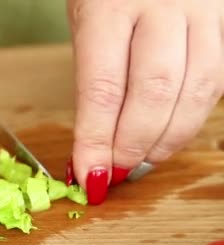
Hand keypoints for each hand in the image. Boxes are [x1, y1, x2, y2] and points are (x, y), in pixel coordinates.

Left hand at [66, 0, 223, 204]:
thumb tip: (93, 148)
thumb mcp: (85, 17)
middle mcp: (161, 4)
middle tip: (117, 171)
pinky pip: (220, 77)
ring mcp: (204, 9)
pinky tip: (172, 128)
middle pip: (155, 93)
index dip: (97, 142)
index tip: (90, 175)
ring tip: (145, 158)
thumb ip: (92, 78)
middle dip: (134, 144)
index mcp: (108, 6)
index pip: (102, 89)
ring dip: (170, 137)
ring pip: (198, 90)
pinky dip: (195, 114)